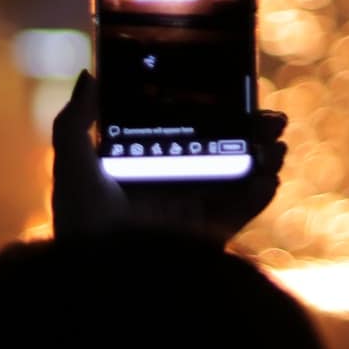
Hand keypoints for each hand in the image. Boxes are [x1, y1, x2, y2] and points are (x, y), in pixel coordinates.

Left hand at [50, 70, 286, 243]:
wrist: (101, 273)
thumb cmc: (81, 219)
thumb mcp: (72, 162)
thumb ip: (77, 119)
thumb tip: (90, 75)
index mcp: (146, 164)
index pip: (187, 129)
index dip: (213, 111)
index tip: (233, 91)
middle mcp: (174, 185)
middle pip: (223, 149)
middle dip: (251, 131)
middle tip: (273, 117)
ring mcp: (195, 210)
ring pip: (241, 177)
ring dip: (264, 158)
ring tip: (277, 144)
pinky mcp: (210, 234)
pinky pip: (243, 211)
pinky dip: (261, 194)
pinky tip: (270, 178)